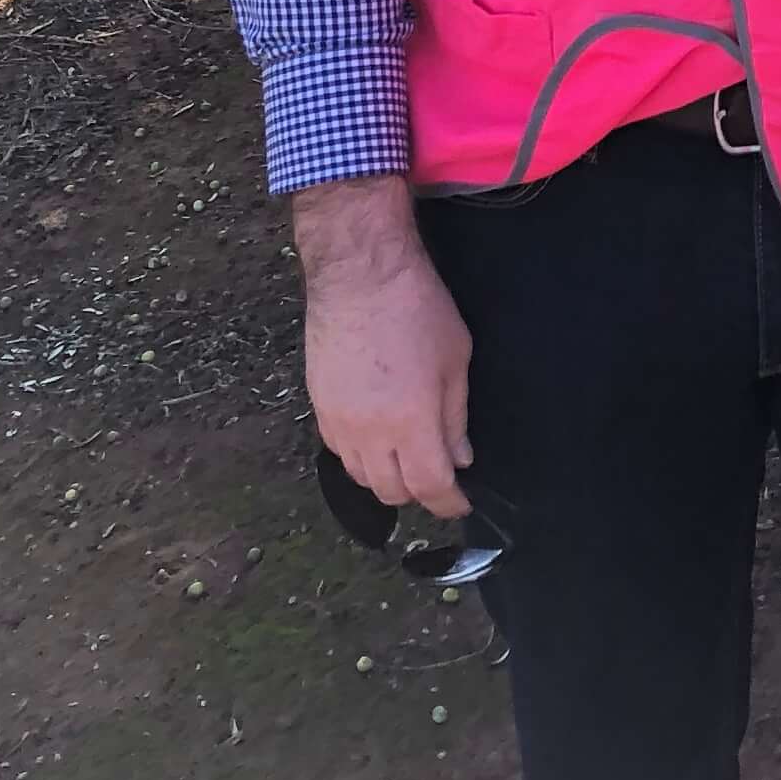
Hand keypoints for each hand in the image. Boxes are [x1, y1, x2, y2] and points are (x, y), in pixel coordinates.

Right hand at [294, 177, 474, 518]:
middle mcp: (370, 432)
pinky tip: (377, 438)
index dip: (450, 503)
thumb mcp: (456, 358)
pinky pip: (339, 452)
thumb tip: (459, 458)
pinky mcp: (318, 406)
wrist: (360, 275)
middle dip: (419, 493)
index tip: (462, 504)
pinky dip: (361, 457)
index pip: (430, 487)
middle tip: (438, 476)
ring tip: (408, 459)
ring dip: (387, 478)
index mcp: (412, 422)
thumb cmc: (418, 308)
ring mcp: (338, 422)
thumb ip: (455, 416)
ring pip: (361, 477)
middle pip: (392, 491)